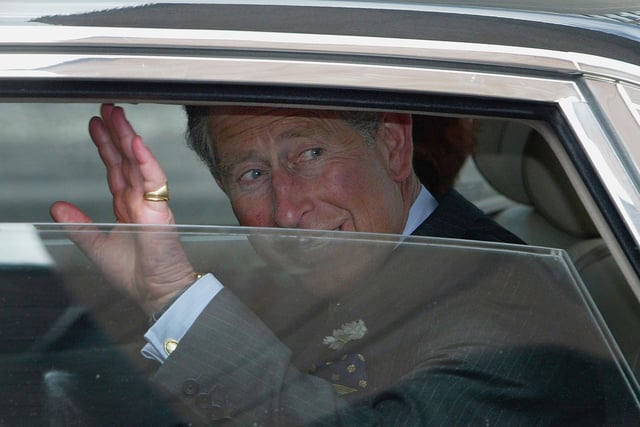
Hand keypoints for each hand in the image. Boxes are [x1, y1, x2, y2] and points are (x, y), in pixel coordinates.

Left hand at [50, 104, 195, 314]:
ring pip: (138, 163)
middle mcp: (140, 201)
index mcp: (127, 207)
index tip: (96, 126)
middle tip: (107, 109)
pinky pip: (154, 179)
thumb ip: (79, 225)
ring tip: (117, 116)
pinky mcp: (161, 210)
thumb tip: (57, 205)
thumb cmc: (137, 275)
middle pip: (126, 160)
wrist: (157, 292)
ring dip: (128, 138)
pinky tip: (135, 142)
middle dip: (116, 133)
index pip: (115, 169)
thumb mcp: (97, 247)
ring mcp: (152, 203)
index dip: (105, 147)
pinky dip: (145, 160)